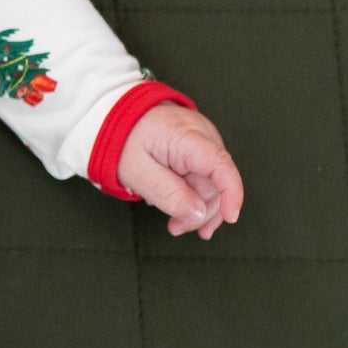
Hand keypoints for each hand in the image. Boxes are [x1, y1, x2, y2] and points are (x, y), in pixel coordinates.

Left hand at [115, 101, 243, 238]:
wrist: (116, 118)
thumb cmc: (123, 142)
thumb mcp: (136, 172)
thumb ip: (168, 193)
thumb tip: (198, 213)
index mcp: (185, 136)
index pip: (220, 163)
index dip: (231, 192)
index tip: (230, 217)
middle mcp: (202, 135)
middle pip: (215, 181)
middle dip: (200, 211)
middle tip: (175, 229)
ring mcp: (204, 141)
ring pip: (212, 182)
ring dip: (198, 208)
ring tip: (177, 226)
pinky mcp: (200, 148)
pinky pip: (206, 176)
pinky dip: (196, 195)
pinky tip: (184, 209)